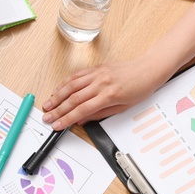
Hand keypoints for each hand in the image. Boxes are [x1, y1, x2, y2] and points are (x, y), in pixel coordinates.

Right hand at [43, 57, 167, 128]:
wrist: (148, 69)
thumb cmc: (139, 88)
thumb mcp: (123, 108)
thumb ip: (100, 114)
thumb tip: (82, 120)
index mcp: (108, 95)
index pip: (82, 110)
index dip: (67, 119)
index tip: (57, 125)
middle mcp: (100, 83)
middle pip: (73, 98)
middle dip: (58, 109)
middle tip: (47, 117)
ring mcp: (96, 74)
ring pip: (71, 85)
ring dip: (57, 96)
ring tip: (47, 104)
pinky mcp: (95, 68)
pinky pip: (76, 75)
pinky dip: (64, 83)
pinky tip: (58, 90)